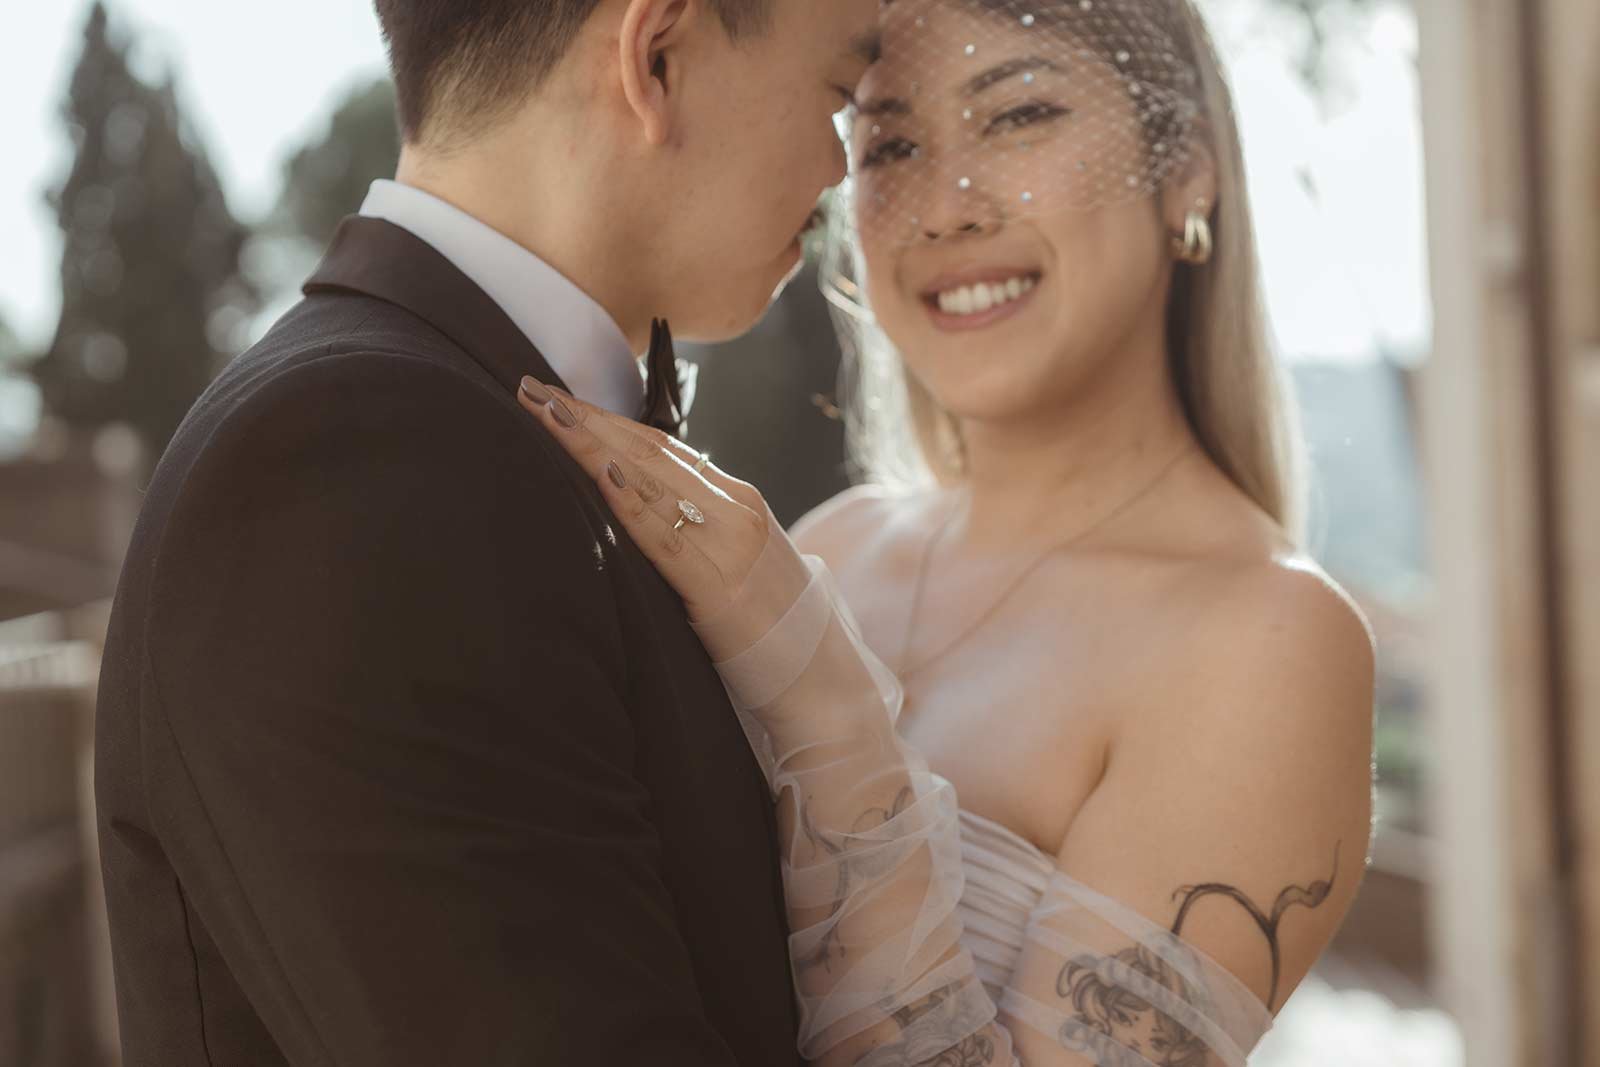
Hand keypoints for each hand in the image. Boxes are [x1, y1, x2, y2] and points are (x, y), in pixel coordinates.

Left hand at [516, 375, 811, 657]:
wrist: (819, 677)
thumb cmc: (772, 625)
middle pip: (648, 450)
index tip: (558, 398)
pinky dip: (630, 502)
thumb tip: (645, 509)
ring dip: (590, 443)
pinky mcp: (718, 585)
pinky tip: (600, 473)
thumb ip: (701, 528)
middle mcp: (735, 508)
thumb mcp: (739, 560)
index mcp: (739, 498)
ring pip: (650, 480)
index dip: (608, 418)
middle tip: (532, 388)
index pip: (662, 446)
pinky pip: (665, 537)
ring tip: (545, 413)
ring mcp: (730, 542)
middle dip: (586, 417)